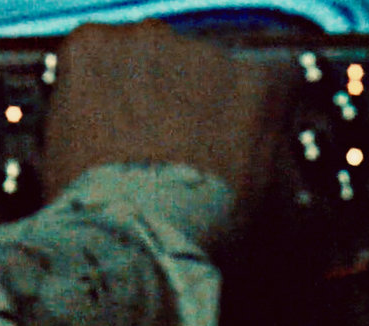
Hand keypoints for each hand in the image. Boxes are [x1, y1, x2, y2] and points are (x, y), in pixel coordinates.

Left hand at [42, 20, 291, 210]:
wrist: (132, 237)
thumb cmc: (206, 232)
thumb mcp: (275, 206)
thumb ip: (277, 158)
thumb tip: (271, 154)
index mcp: (262, 85)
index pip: (267, 80)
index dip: (243, 115)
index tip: (226, 142)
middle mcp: (210, 51)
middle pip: (202, 67)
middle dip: (189, 102)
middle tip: (172, 153)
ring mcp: (150, 45)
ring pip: (148, 60)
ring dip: (141, 92)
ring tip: (128, 149)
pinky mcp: (94, 48)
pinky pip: (94, 58)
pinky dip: (92, 89)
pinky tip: (95, 134)